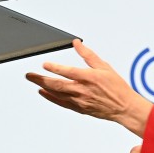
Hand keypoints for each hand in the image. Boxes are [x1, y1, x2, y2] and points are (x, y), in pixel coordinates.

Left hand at [25, 39, 152, 134]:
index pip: (67, 71)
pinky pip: (61, 103)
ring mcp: (79, 101)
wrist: (124, 107)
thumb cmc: (116, 87)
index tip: (44, 64)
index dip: (54, 68)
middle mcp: (82, 90)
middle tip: (29, 75)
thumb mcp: (104, 66)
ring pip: (57, 94)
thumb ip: (88, 55)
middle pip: (57, 84)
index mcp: (89, 78)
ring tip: (34, 81)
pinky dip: (50, 97)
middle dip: (41, 79)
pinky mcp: (79, 108)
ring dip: (43, 87)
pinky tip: (44, 92)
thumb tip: (77, 43)